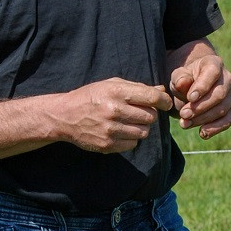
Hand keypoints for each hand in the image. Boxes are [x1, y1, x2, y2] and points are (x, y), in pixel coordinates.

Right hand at [58, 78, 172, 152]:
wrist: (65, 116)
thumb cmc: (92, 97)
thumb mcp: (111, 85)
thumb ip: (138, 87)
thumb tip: (162, 90)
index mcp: (116, 92)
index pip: (151, 97)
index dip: (164, 100)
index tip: (165, 103)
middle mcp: (114, 110)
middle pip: (151, 116)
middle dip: (149, 114)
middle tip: (139, 112)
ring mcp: (111, 130)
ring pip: (144, 132)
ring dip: (141, 127)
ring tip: (129, 121)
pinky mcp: (107, 145)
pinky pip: (133, 144)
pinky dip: (131, 139)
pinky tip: (121, 131)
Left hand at [170, 55, 230, 138]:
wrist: (192, 89)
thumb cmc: (185, 80)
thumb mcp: (178, 76)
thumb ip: (180, 78)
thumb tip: (183, 83)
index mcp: (214, 64)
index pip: (212, 73)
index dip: (202, 86)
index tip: (190, 98)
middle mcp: (227, 78)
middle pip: (219, 94)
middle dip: (200, 107)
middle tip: (183, 114)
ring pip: (223, 109)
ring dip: (203, 119)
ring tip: (185, 124)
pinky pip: (228, 120)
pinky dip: (215, 128)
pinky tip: (202, 133)